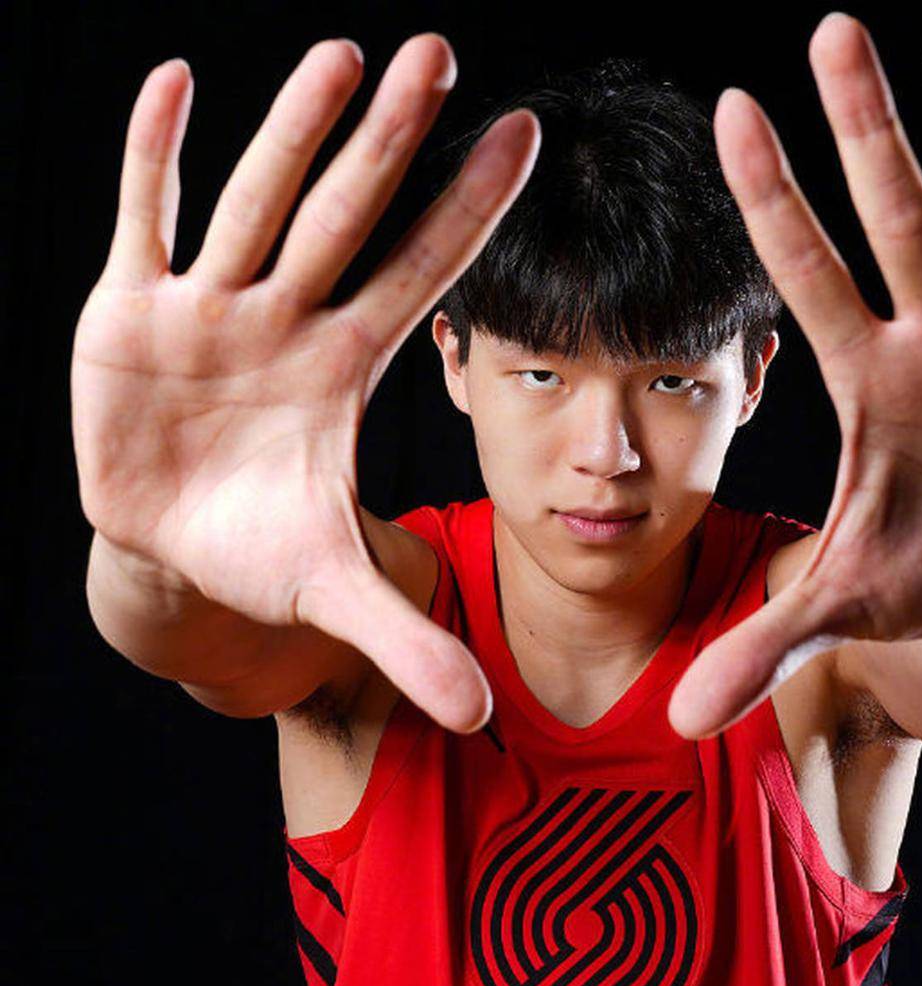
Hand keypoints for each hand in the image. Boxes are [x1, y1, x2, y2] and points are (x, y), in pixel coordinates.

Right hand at [70, 36, 539, 731]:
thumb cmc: (257, 551)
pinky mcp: (128, 312)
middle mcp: (285, 318)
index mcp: (341, 366)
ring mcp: (208, 308)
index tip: (529, 135)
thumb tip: (488, 718)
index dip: (471, 211)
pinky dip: (149, 157)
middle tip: (439, 53)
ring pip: (254, 202)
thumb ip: (405, 640)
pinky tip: (173, 82)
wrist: (168, 546)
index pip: (422, 272)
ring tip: (342, 53)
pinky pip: (143, 221)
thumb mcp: (329, 590)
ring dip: (290, 131)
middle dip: (387, 142)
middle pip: (346, 216)